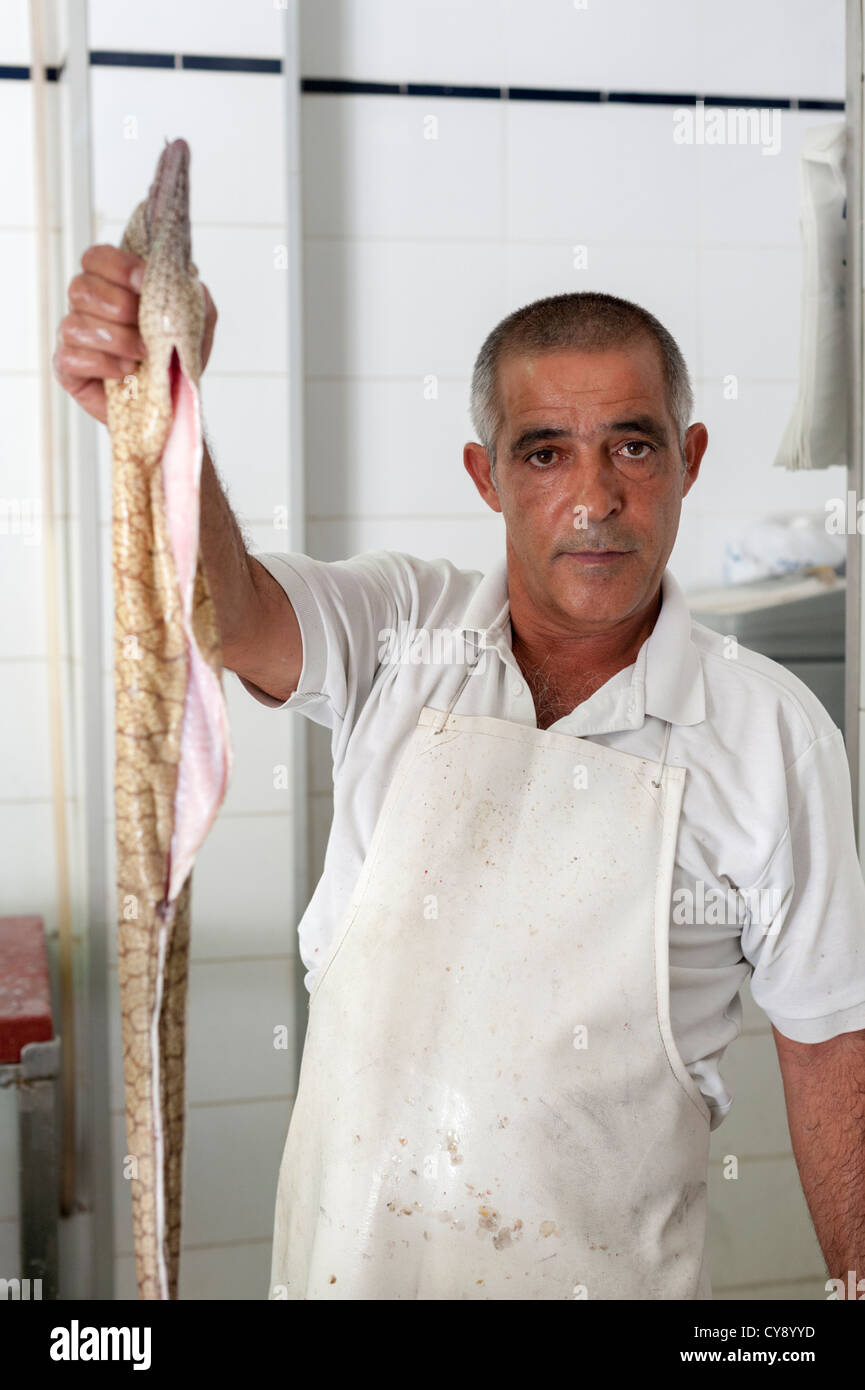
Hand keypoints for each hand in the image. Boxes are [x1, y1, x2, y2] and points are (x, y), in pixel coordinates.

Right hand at [52, 243, 217, 424]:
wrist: (171, 405)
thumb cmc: (175, 361)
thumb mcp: (195, 326)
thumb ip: (194, 298)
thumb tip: (186, 279)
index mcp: (112, 286)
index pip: (96, 258)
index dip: (117, 266)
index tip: (144, 282)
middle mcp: (87, 307)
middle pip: (82, 288)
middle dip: (119, 307)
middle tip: (146, 331)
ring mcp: (74, 337)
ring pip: (75, 324)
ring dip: (116, 339)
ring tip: (142, 355)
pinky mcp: (68, 368)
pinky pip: (72, 357)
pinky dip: (103, 363)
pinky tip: (125, 371)